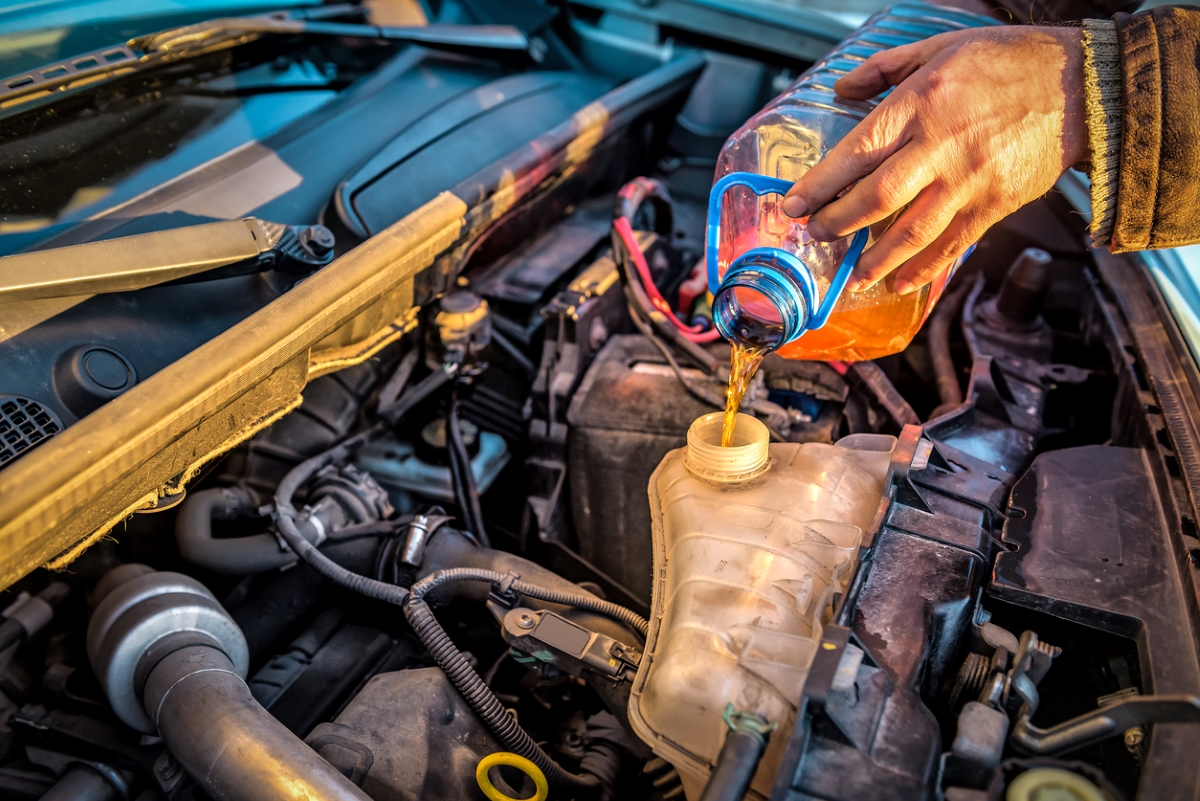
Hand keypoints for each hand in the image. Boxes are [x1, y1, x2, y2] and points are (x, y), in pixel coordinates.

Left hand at [781, 26, 1086, 293]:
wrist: (1083, 85)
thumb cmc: (1009, 62)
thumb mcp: (941, 48)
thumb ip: (885, 69)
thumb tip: (842, 89)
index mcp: (921, 103)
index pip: (857, 152)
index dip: (820, 184)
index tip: (793, 205)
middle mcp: (940, 146)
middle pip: (876, 197)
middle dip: (838, 222)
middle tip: (816, 235)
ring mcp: (969, 180)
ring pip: (911, 230)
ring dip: (875, 257)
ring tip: (852, 273)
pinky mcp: (995, 204)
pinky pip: (951, 245)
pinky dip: (923, 269)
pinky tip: (898, 282)